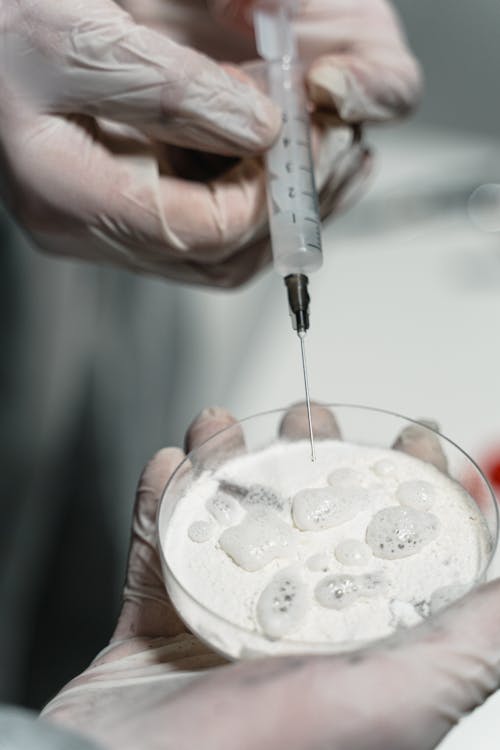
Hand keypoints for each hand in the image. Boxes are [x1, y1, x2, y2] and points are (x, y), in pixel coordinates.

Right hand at [0, 0, 419, 286]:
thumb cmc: (5, 33)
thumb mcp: (78, 39)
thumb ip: (171, 90)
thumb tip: (259, 130)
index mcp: (68, 197)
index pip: (200, 230)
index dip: (261, 193)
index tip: (298, 139)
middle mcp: (88, 230)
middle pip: (217, 259)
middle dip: (282, 209)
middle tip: (327, 151)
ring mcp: (106, 228)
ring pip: (218, 255)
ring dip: (275, 212)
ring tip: (319, 158)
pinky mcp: (122, 213)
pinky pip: (203, 230)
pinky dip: (251, 200)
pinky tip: (278, 160)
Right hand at [42, 404, 499, 749]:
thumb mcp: (396, 694)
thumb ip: (467, 641)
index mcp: (351, 650)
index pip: (391, 553)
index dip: (406, 489)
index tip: (412, 440)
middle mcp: (288, 635)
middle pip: (307, 524)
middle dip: (312, 460)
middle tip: (310, 419)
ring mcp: (216, 629)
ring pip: (229, 524)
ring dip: (224, 466)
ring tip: (221, 426)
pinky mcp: (152, 625)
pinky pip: (156, 547)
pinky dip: (158, 501)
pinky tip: (167, 465)